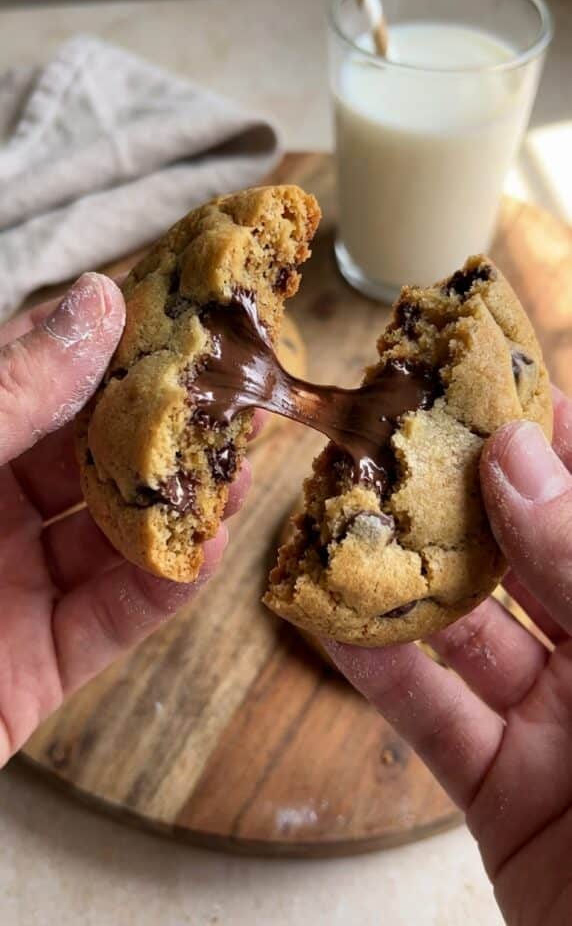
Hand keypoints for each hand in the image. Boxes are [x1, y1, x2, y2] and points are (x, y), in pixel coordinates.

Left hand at [0, 274, 247, 767]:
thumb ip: (8, 393)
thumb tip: (96, 304)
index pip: (28, 379)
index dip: (99, 344)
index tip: (172, 312)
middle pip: (81, 456)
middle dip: (155, 425)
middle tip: (228, 391)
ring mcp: (4, 591)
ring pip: (108, 534)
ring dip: (176, 504)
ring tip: (238, 466)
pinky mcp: (34, 668)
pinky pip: (113, 618)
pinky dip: (165, 586)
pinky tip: (206, 549)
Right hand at [327, 388, 571, 925]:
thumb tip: (515, 455)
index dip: (558, 437)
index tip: (497, 375)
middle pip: (530, 555)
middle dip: (461, 493)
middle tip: (398, 428)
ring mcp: (561, 728)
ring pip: (469, 632)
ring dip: (403, 576)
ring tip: (341, 510)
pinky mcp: (505, 794)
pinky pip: (431, 719)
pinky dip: (376, 670)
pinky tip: (325, 617)